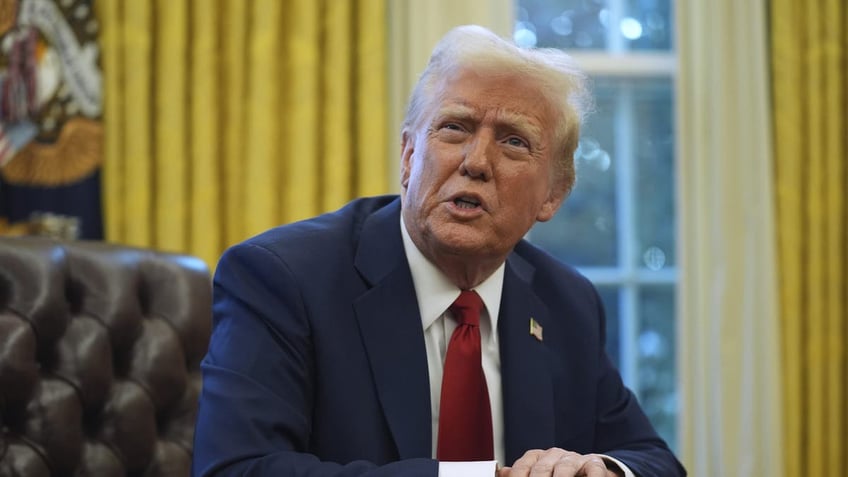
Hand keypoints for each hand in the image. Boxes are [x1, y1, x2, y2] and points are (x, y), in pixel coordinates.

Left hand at [498, 448, 620, 476]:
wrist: (587, 473)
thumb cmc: (558, 476)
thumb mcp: (537, 475)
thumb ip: (521, 475)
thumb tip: (502, 474)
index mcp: (536, 457)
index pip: (522, 468)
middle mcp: (553, 455)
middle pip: (541, 469)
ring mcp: (574, 458)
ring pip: (565, 467)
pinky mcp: (594, 464)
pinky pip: (593, 469)